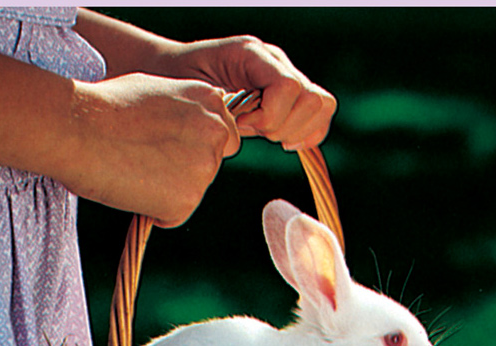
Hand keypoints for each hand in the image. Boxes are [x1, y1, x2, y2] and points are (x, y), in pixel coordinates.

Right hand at [67, 73, 239, 226]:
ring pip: (192, 192)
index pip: (223, 137)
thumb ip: (182, 110)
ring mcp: (204, 168)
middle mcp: (216, 133)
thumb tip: (184, 130)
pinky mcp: (188, 200)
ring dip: (168, 191)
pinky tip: (131, 190)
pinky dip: (155, 212)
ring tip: (132, 171)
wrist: (77, 128)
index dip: (195, 147)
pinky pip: (173, 215)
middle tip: (147, 163)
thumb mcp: (155, 91)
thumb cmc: (103, 106)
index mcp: (211, 101)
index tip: (169, 149)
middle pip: (210, 167)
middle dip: (185, 171)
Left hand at [165, 36, 337, 150]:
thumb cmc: (179, 84)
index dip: (269, 117)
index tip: (241, 124)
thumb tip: (240, 127)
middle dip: (284, 126)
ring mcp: (286, 74)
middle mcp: (275, 60)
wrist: (174, 72)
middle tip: (256, 131)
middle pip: (312, 99)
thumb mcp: (193, 94)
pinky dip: (306, 133)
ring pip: (321, 106)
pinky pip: (319, 113)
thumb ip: (219, 109)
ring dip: (295, 130)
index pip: (288, 88)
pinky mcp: (290, 93)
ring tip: (265, 133)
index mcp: (251, 54)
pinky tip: (281, 139)